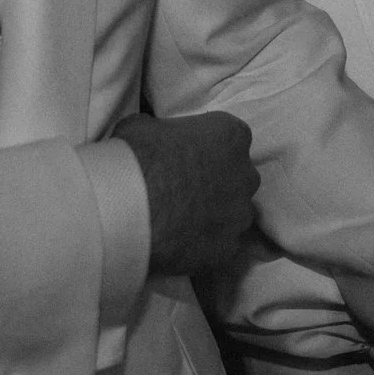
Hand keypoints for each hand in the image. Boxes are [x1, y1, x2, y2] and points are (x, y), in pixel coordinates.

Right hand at [115, 111, 259, 276]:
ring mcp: (240, 215)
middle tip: (184, 190)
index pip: (230, 138)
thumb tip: (157, 140)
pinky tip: (180, 244)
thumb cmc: (137, 156)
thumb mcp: (144, 126)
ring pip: (233, 215)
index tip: (187, 158)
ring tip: (181, 222)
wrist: (127, 207)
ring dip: (214, 216)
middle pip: (237, 178)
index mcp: (231, 136)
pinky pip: (221, 246)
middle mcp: (246, 175)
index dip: (207, 148)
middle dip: (217, 183)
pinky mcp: (228, 249)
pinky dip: (205, 245)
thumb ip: (164, 132)